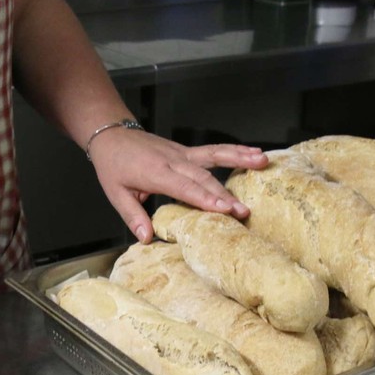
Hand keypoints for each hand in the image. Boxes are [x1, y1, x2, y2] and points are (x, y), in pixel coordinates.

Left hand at [88, 128, 267, 241]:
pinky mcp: (187, 152)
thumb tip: (146, 238)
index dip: (205, 199)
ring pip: (214, 158)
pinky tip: (253, 153)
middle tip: (244, 211)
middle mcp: (173, 161)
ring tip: (262, 162)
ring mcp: (182, 154)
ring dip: (239, 160)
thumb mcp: (115, 193)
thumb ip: (132, 216)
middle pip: (204, 178)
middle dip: (225, 194)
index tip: (224, 210)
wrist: (112, 135)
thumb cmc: (113, 165)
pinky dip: (234, 151)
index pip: (184, 188)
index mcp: (155, 173)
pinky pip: (213, 151)